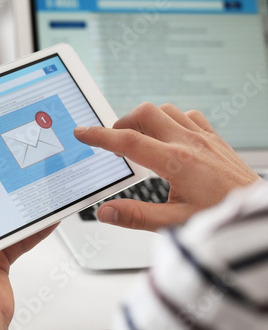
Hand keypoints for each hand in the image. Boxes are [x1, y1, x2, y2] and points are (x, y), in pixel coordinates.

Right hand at [74, 102, 259, 230]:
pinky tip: (169, 135)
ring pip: (166, 110)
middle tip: (114, 140)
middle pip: (145, 114)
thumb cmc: (222, 217)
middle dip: (122, 122)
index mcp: (175, 162)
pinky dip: (170, 119)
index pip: (127, 141)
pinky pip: (188, 115)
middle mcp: (188, 143)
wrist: (262, 215)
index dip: (100, 136)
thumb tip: (106, 212)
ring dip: (146, 119)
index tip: (83, 132)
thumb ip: (136, 217)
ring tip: (138, 138)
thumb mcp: (175, 223)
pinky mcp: (214, 139)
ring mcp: (203, 138)